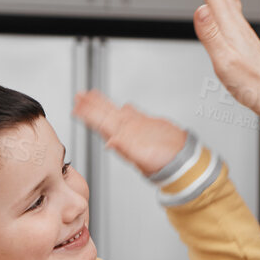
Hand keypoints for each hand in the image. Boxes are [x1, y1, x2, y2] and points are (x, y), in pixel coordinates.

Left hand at [73, 90, 187, 176]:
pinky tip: (122, 106)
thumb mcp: (142, 158)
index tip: (76, 108)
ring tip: (93, 95)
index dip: (88, 115)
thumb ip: (125, 149)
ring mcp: (136, 127)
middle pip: (104, 115)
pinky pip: (133, 114)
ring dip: (103, 104)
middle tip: (78, 96)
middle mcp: (126, 132)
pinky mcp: (148, 124)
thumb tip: (110, 143)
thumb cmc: (163, 164)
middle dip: (90, 105)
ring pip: (115, 112)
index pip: (100, 123)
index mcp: (122, 139)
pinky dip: (126, 109)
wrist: (182, 160)